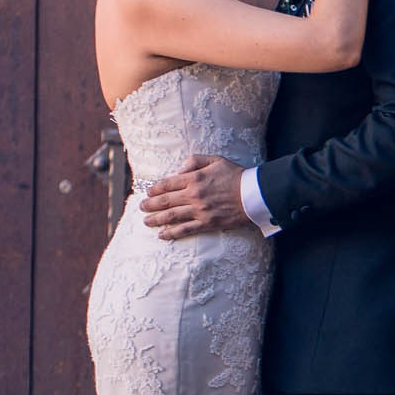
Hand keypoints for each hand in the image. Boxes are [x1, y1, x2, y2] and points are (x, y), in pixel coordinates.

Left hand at [139, 155, 257, 239]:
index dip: (154, 189)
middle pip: (165, 201)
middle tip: (141, 207)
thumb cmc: (236, 175)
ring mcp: (199, 211)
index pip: (167, 184)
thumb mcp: (216, 160)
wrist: (254, 194)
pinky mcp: (207, 223)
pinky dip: (171, 233)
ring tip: (146, 221)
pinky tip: (162, 235)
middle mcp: (194, 195)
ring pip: (171, 216)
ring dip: (155, 219)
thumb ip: (195, 161)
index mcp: (194, 178)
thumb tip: (179, 171)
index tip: (148, 192)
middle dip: (149, 205)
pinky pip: (185, 230)